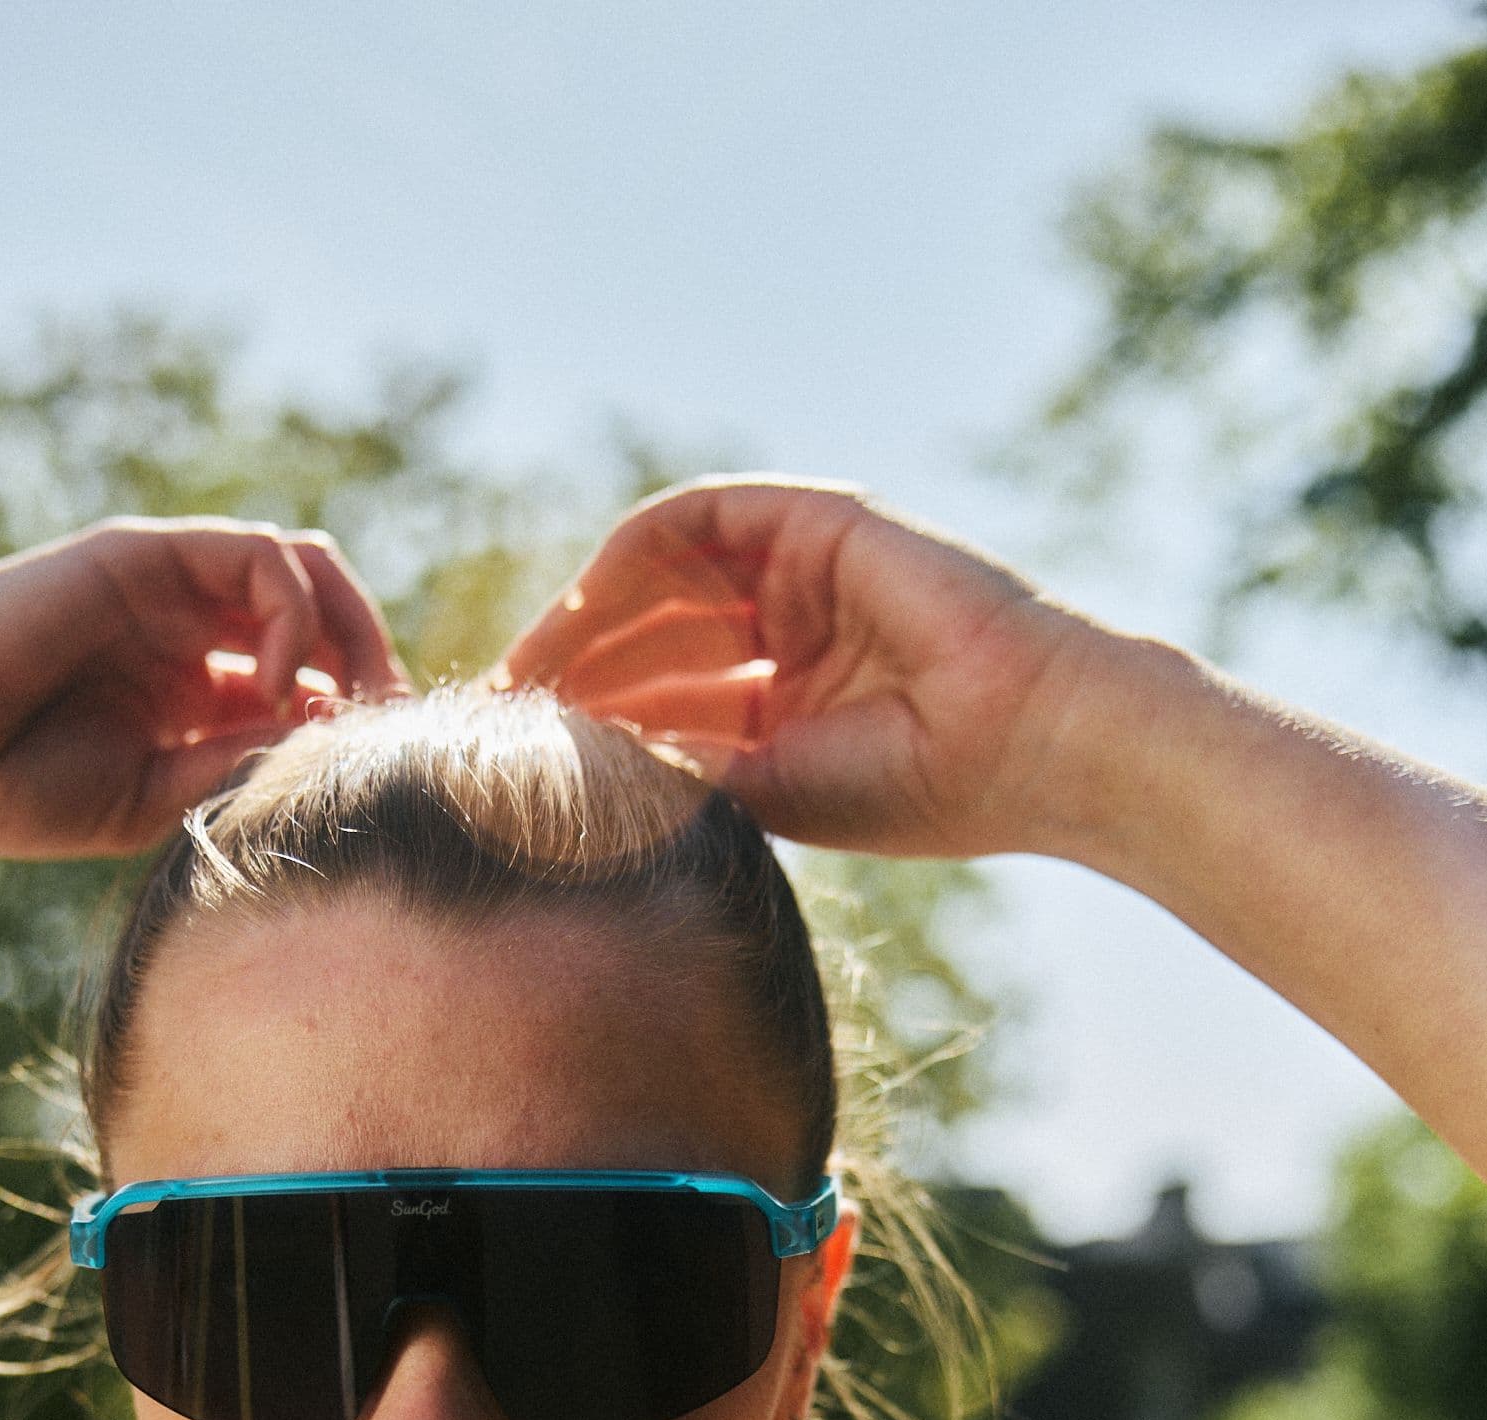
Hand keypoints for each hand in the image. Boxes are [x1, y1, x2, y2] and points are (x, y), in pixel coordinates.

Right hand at [0, 518, 411, 861]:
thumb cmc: (11, 790)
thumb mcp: (154, 797)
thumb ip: (240, 764)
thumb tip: (342, 742)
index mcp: (195, 688)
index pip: (314, 672)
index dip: (362, 711)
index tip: (383, 768)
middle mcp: (190, 628)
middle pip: (324, 611)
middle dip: (373, 664)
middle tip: (388, 730)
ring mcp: (166, 586)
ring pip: (303, 570)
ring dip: (347, 632)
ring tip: (337, 707)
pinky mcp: (139, 556)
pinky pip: (255, 555)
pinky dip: (288, 615)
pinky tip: (271, 688)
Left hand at [496, 477, 1103, 859]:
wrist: (1027, 742)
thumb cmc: (918, 791)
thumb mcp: (767, 796)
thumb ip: (675, 773)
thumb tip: (564, 778)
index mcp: (788, 712)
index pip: (663, 702)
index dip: (588, 726)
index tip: (512, 763)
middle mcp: (791, 639)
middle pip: (650, 642)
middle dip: (571, 678)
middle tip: (495, 719)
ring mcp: (802, 577)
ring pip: (660, 584)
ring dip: (584, 626)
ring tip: (524, 679)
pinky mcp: (815, 522)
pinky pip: (694, 522)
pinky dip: (628, 561)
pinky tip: (578, 612)